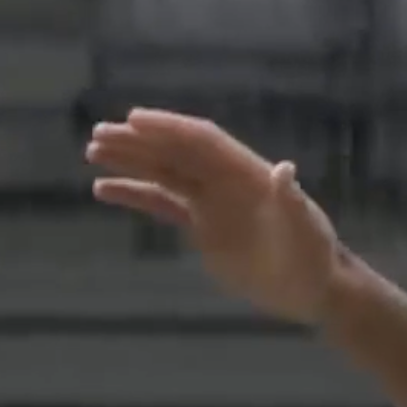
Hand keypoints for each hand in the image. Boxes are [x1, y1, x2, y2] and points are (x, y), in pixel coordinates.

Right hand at [85, 108, 342, 325]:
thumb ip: (291, 200)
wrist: (309, 287)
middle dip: (139, 141)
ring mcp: (212, 201)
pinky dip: (134, 195)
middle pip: (176, 152)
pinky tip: (103, 189)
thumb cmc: (313, 254)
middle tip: (99, 133)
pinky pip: (162, 203)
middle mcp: (226, 180)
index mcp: (247, 172)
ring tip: (93, 151)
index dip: (170, 128)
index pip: (203, 141)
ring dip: (131, 160)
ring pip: (164, 173)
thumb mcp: (305, 228)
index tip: (133, 120)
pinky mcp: (202, 226)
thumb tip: (284, 169)